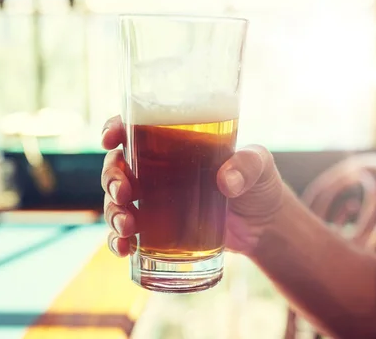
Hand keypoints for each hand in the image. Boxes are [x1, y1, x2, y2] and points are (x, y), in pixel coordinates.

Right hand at [101, 115, 284, 256]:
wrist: (265, 226)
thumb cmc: (260, 184)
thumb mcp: (260, 166)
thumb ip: (247, 166)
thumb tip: (227, 181)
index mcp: (177, 143)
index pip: (137, 128)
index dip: (116, 128)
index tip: (110, 139)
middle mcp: (160, 169)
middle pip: (119, 166)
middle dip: (112, 178)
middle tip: (124, 193)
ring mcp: (157, 200)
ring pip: (118, 201)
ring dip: (113, 213)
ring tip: (127, 227)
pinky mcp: (160, 229)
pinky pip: (128, 233)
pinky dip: (119, 240)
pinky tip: (124, 249)